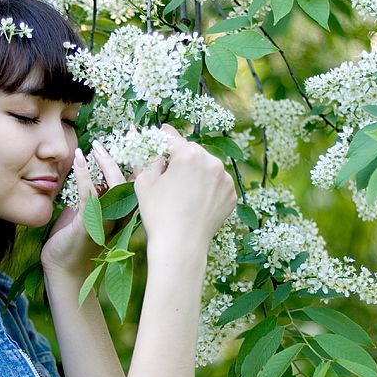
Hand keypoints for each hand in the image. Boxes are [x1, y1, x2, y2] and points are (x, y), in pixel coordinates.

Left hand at [40, 141, 127, 274]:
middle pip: (132, 181)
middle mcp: (120, 216)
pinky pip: (89, 194)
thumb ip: (96, 194)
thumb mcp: (89, 211)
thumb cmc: (75, 238)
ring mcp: (106, 220)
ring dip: (105, 163)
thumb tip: (94, 171)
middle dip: (127, 156)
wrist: (64, 266)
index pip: (135, 182)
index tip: (132, 138)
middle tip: (114, 137)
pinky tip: (79, 160)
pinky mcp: (89, 223)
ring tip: (95, 147)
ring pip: (115, 185)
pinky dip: (84, 175)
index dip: (138, 160)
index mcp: (122, 212)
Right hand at [134, 124, 236, 257]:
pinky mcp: (231, 195)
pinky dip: (208, 189)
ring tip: (183, 194)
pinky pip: (217, 184)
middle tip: (169, 176)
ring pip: (207, 168)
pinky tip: (196, 203)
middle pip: (192, 152)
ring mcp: (225, 179)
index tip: (162, 131)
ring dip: (196, 174)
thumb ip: (150, 160)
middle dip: (181, 159)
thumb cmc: (158, 214)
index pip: (173, 138)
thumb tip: (155, 151)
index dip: (164, 135)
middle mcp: (211, 161)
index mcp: (189, 154)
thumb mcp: (144, 182)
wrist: (181, 245)